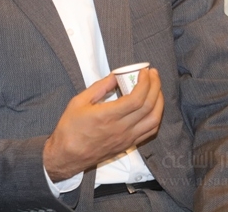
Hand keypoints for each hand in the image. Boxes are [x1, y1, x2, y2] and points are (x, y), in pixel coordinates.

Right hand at [43, 68, 163, 180]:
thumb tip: (115, 76)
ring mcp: (128, 138)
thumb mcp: (78, 102)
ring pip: (154, 120)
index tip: (144, 71)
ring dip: (159, 102)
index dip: (145, 83)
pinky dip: (156, 116)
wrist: (69, 155)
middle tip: (153, 74)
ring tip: (155, 88)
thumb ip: (99, 88)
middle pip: (149, 106)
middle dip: (155, 87)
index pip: (137, 98)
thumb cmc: (71, 128)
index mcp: (108, 116)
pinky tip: (153, 107)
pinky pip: (150, 131)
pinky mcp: (129, 144)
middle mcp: (122, 128)